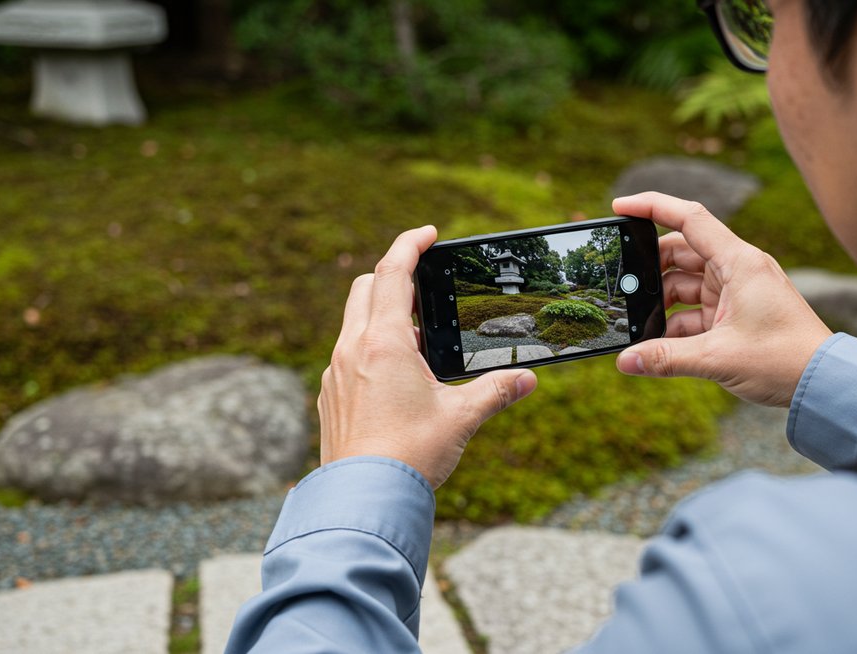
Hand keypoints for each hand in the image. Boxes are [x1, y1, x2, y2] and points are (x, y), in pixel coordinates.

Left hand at [318, 225, 536, 487]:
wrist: (364, 501)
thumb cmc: (410, 456)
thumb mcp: (462, 418)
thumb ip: (497, 391)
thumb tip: (526, 379)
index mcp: (384, 343)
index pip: (393, 272)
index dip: (410, 244)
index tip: (429, 234)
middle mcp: (352, 350)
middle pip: (367, 287)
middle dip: (395, 275)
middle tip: (427, 286)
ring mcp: (336, 373)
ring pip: (354, 321)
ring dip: (383, 314)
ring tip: (419, 337)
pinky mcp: (330, 396)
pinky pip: (348, 354)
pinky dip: (370, 347)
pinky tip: (397, 376)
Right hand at [613, 193, 831, 407]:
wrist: (824, 383)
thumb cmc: (784, 360)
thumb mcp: (718, 358)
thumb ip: (667, 357)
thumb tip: (626, 360)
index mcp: (739, 262)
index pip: (690, 219)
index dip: (653, 206)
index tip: (620, 207)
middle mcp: (738, 269)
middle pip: (682, 252)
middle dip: (651, 270)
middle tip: (624, 289)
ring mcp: (738, 291)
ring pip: (686, 284)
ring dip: (663, 303)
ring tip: (639, 325)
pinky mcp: (737, 313)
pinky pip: (696, 310)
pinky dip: (677, 324)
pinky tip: (660, 346)